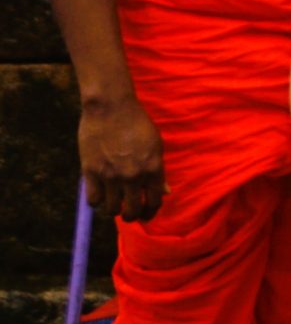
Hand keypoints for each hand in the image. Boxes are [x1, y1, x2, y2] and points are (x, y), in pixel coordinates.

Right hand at [79, 94, 163, 222]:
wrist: (111, 107)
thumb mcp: (156, 145)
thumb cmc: (137, 123)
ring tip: (113, 206)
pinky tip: (99, 196)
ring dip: (113, 211)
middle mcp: (133, 176)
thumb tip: (165, 192)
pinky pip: (93, 200)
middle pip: (133, 210)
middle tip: (129, 214)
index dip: (151, 212)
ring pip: (111, 209)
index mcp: (154, 169)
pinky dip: (96, 202)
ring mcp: (111, 175)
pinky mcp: (91, 172)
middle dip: (132, 216)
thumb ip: (158, 172)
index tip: (146, 214)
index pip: (155, 201)